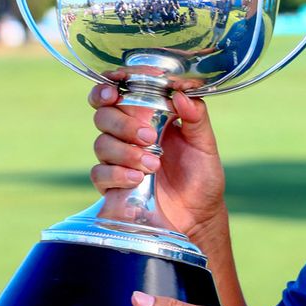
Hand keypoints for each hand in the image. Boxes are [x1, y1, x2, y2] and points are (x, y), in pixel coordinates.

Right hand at [88, 85, 225, 237]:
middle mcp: (128, 136)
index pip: (118, 96)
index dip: (107, 90)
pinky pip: (100, 173)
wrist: (200, 215)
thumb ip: (196, 117)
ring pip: (101, 144)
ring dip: (126, 152)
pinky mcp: (113, 185)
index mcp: (149, 117)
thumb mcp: (204, 143)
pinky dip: (117, 173)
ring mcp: (119, 160)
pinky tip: (138, 178)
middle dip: (123, 124)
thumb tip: (180, 95)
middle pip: (104, 117)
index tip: (113, 93)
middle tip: (149, 137)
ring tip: (153, 164)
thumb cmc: (202, 175)